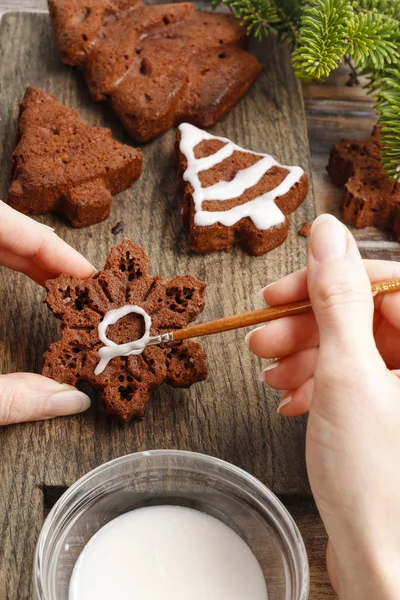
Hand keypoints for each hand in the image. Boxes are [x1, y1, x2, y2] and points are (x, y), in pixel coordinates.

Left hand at [0, 202, 94, 424]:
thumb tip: (72, 401)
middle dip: (52, 259)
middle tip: (91, 289)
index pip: (4, 222)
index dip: (54, 248)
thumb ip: (8, 398)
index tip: (92, 277)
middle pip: (3, 229)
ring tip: (69, 289)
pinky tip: (36, 289)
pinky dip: (12, 265)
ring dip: (34, 262)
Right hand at [247, 215, 399, 598]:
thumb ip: (337, 299)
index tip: (284, 289)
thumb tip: (328, 234)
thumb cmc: (378, 481)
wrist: (386, 565)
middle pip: (366, 314)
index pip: (388, 280)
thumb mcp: (348, 376)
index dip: (331, 278)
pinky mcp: (391, 412)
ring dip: (306, 355)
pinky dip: (317, 383)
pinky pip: (352, 378)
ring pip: (354, 347)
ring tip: (271, 375)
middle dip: (308, 323)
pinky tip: (292, 399)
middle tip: (263, 336)